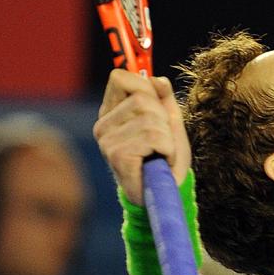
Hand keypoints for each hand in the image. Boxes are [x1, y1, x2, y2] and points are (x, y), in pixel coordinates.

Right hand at [93, 71, 190, 204]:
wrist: (163, 196)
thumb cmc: (165, 160)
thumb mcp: (169, 124)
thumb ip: (164, 99)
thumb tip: (158, 79)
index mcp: (111, 113)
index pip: (121, 78)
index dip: (144, 86)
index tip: (157, 108)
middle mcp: (103, 126)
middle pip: (143, 98)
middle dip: (164, 119)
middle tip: (162, 142)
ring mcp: (108, 141)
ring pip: (152, 119)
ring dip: (167, 138)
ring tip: (161, 154)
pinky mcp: (118, 156)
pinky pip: (154, 137)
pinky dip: (167, 149)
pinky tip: (160, 162)